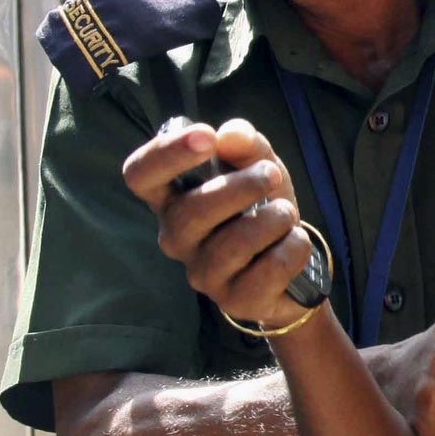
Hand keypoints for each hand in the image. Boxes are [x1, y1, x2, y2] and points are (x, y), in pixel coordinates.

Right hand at [122, 117, 316, 330]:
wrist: (291, 257)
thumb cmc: (259, 205)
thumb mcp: (257, 164)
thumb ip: (245, 143)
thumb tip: (232, 135)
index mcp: (171, 199)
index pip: (140, 175)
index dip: (167, 153)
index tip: (207, 136)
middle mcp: (177, 238)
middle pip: (190, 212)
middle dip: (239, 187)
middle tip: (271, 175)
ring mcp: (203, 274)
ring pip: (231, 245)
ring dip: (271, 220)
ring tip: (286, 212)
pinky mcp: (236, 301)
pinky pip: (266, 272)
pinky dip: (291, 248)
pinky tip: (294, 240)